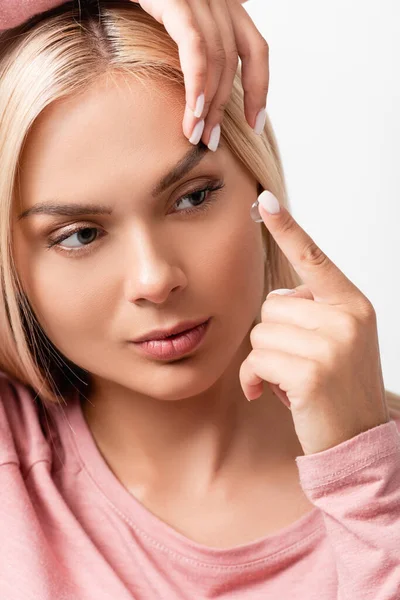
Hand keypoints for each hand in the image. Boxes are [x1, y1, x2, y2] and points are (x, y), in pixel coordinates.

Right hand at [131, 0, 268, 148]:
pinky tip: (193, 110)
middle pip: (234, 59)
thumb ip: (189, 43)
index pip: (254, 48)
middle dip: (223, 106)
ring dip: (208, 103)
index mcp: (220, 2)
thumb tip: (201, 78)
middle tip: (210, 141)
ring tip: (196, 136)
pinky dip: (197, 81)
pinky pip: (194, 46)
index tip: (255, 123)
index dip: (259, 88)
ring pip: (217, 57)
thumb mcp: (164, 23)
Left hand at [239, 191, 389, 455]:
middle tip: (295, 363)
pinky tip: (269, 394)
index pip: (314, 258)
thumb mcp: (338, 341)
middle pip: (272, 303)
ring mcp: (332, 344)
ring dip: (263, 360)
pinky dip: (253, 379)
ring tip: (289, 380)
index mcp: (353, 304)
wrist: (358, 440)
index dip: (288, 229)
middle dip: (272, 335)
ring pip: (260, 331)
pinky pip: (256, 359)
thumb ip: (313, 311)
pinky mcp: (311, 371)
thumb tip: (278, 295)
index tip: (264, 201)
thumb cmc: (339, 389)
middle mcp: (346, 317)